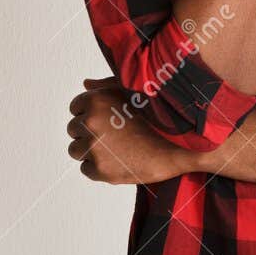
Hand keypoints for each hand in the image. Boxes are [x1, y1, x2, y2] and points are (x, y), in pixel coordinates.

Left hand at [67, 77, 191, 184]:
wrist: (182, 148)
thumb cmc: (160, 119)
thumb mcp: (135, 92)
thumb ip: (106, 86)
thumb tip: (86, 84)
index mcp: (97, 100)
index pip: (76, 107)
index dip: (91, 113)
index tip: (108, 119)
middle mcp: (91, 122)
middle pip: (73, 129)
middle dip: (90, 132)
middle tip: (115, 135)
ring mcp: (94, 147)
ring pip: (77, 150)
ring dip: (92, 150)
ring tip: (118, 148)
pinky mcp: (100, 170)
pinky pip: (87, 169)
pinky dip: (100, 167)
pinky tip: (121, 160)